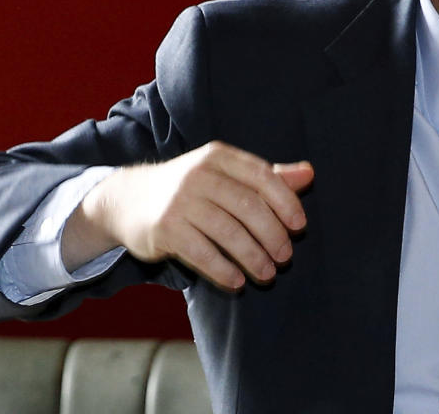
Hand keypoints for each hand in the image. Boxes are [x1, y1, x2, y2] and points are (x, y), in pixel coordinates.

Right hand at [62, 141, 313, 290]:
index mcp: (219, 156)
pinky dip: (223, 270)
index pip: (262, 177)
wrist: (128, 200)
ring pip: (228, 233)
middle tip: (285, 257)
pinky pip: (202, 253)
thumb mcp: (226, 174)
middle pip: (248, 207)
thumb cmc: (191, 188)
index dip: (286, 202)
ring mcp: (179, 201)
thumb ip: (268, 176)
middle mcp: (199, 174)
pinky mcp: (164, 229)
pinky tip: (237, 282)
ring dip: (253, 258)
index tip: (300, 226)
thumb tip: (309, 174)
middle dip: (273, 235)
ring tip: (267, 274)